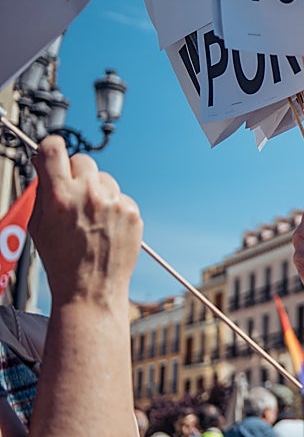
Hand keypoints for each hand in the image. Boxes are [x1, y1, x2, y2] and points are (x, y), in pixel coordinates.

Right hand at [28, 136, 141, 308]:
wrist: (91, 288)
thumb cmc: (61, 259)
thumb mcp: (37, 224)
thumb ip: (42, 191)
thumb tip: (43, 164)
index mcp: (60, 196)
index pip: (53, 148)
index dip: (49, 148)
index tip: (50, 153)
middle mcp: (90, 194)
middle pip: (81, 160)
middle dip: (74, 172)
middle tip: (71, 192)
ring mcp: (114, 202)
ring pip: (103, 178)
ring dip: (95, 190)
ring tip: (89, 217)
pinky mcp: (132, 211)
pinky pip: (119, 197)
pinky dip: (112, 206)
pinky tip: (105, 227)